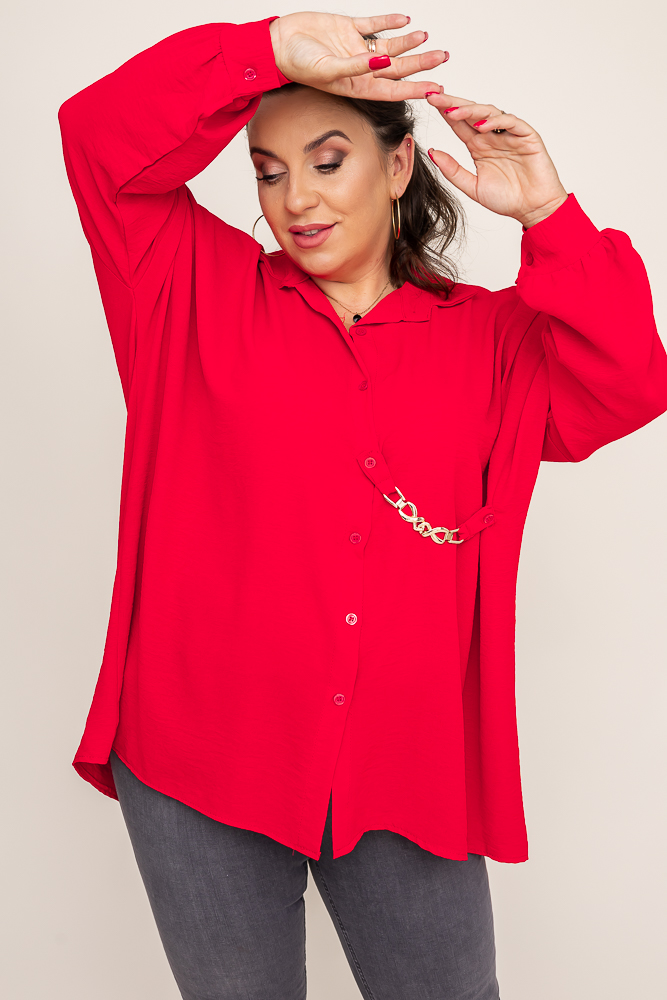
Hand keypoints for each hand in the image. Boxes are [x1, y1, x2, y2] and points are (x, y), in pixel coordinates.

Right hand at [269, 12, 447, 101]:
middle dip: (420, 64)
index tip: (435, 88)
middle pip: (397, 68)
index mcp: (356, 85)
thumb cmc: (296, 64)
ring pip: (389, 46)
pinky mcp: (348, 28)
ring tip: (426, 36)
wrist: (277, 43)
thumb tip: (384, 62)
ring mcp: (355, 48)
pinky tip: (405, 19)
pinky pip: (373, 25)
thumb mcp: (328, 70)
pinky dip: (389, 22)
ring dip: (408, 42)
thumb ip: (356, 67)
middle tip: (442, 58)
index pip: (392, 89)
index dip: (415, 89)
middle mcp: (359, 69)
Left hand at [425, 95, 567, 227]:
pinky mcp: (527, 136)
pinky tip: (482, 125)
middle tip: (434, 96)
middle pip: (471, 113)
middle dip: (452, 103)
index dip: (444, 112)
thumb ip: (453, 171)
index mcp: (478, 146)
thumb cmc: (506, 199)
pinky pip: (511, 122)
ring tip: (454, 112)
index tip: (428, 102)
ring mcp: (510, 134)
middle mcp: (492, 136)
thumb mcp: (472, 187)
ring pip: (489, 112)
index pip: (459, 124)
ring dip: (471, 110)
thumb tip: (433, 153)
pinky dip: (497, 121)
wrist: (533, 210)